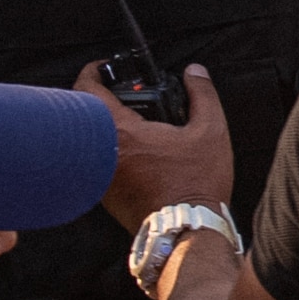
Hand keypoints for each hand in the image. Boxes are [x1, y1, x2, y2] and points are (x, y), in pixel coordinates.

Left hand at [76, 63, 235, 227]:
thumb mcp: (211, 132)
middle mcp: (101, 151)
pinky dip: (114, 153)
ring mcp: (98, 174)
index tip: (103, 68)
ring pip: (93, 140)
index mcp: (121, 130)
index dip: (92, 72)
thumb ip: (203, 96)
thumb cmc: (195, 185)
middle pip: (87, 113)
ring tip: (140, 128)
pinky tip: (142, 158)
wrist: (184, 231)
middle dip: (105, 101)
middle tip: (128, 98)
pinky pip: (100, 163)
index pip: (87, 88)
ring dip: (110, 129)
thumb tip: (196, 73)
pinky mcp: (103, 194)